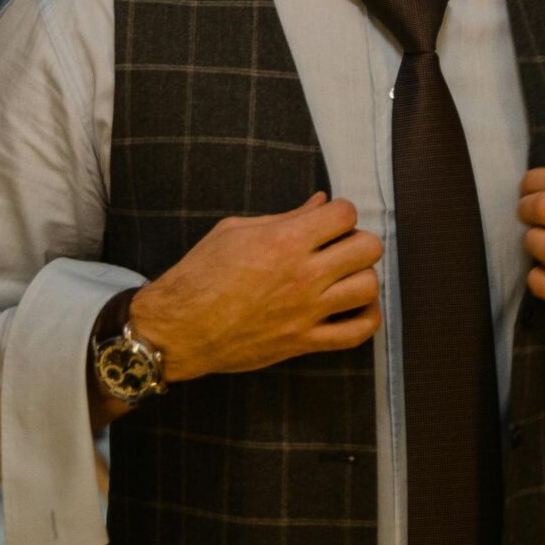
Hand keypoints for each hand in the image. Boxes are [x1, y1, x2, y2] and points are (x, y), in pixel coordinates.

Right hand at [127, 193, 381, 383]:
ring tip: (345, 277)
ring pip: (368, 288)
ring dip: (362, 277)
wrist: (177, 330)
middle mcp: (302, 275)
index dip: (341, 213)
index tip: (329, 221)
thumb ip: (286, 217)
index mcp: (284, 241)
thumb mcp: (235, 231)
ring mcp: (305, 311)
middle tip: (339, 248)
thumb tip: (320, 202)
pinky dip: (367, 319)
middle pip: (367, 248)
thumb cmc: (200, 275)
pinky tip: (357, 307)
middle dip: (358, 241)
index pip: (345, 214)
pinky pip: (356, 334)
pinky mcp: (303, 342)